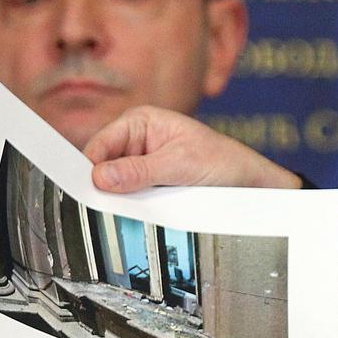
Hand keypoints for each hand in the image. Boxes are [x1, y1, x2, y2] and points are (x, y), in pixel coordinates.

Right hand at [84, 106, 305, 191]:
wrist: (252, 184)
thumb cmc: (224, 162)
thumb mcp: (180, 165)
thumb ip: (139, 171)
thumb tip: (101, 177)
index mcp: (140, 121)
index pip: (100, 145)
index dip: (90, 168)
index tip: (85, 191)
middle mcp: (138, 141)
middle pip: (105, 167)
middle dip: (105, 186)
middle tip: (103, 208)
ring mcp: (144, 165)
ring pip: (117, 186)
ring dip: (121, 200)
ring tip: (127, 211)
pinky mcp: (152, 186)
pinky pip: (133, 199)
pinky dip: (133, 208)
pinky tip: (137, 216)